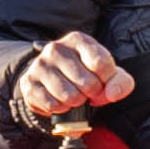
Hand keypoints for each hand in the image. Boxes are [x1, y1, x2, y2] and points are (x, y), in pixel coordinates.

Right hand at [16, 32, 133, 123]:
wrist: (51, 77)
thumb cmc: (85, 73)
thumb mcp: (107, 72)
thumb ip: (121, 81)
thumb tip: (113, 94)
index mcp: (78, 39)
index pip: (102, 64)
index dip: (107, 81)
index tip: (103, 82)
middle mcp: (56, 48)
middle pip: (88, 83)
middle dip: (92, 93)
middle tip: (87, 91)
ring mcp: (40, 65)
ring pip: (70, 97)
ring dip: (77, 102)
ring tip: (74, 95)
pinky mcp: (29, 83)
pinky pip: (54, 106)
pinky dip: (61, 109)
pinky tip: (60, 100)